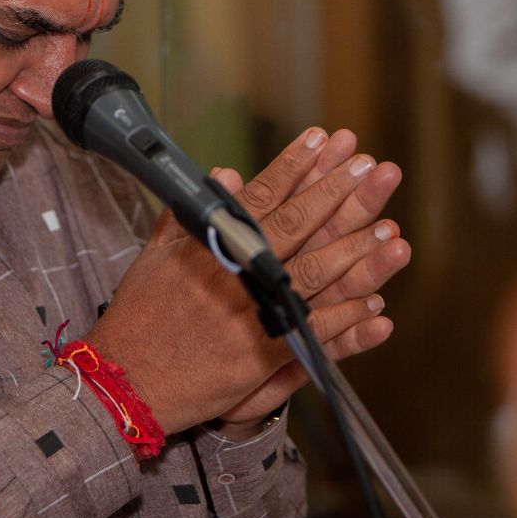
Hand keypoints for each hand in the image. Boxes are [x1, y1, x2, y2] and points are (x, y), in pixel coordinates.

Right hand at [84, 127, 410, 434]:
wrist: (127, 378)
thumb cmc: (137, 316)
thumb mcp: (154, 255)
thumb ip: (191, 212)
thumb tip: (223, 175)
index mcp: (210, 243)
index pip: (261, 194)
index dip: (295, 164)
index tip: (324, 139)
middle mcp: (235, 271)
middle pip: (297, 224)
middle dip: (337, 192)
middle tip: (372, 167)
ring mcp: (251, 312)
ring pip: (315, 273)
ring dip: (355, 248)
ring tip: (389, 224)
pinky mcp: (262, 354)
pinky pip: (315, 331)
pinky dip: (347, 318)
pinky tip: (377, 303)